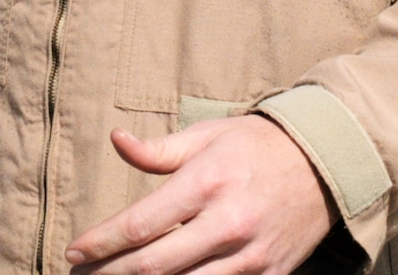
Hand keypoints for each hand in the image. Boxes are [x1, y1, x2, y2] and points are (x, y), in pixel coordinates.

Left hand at [67, 115, 335, 274]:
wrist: (324, 165)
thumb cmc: (255, 146)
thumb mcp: (207, 137)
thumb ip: (158, 150)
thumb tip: (116, 141)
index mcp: (208, 182)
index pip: (141, 224)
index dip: (101, 242)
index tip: (73, 251)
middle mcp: (227, 222)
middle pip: (153, 265)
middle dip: (109, 274)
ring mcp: (250, 255)